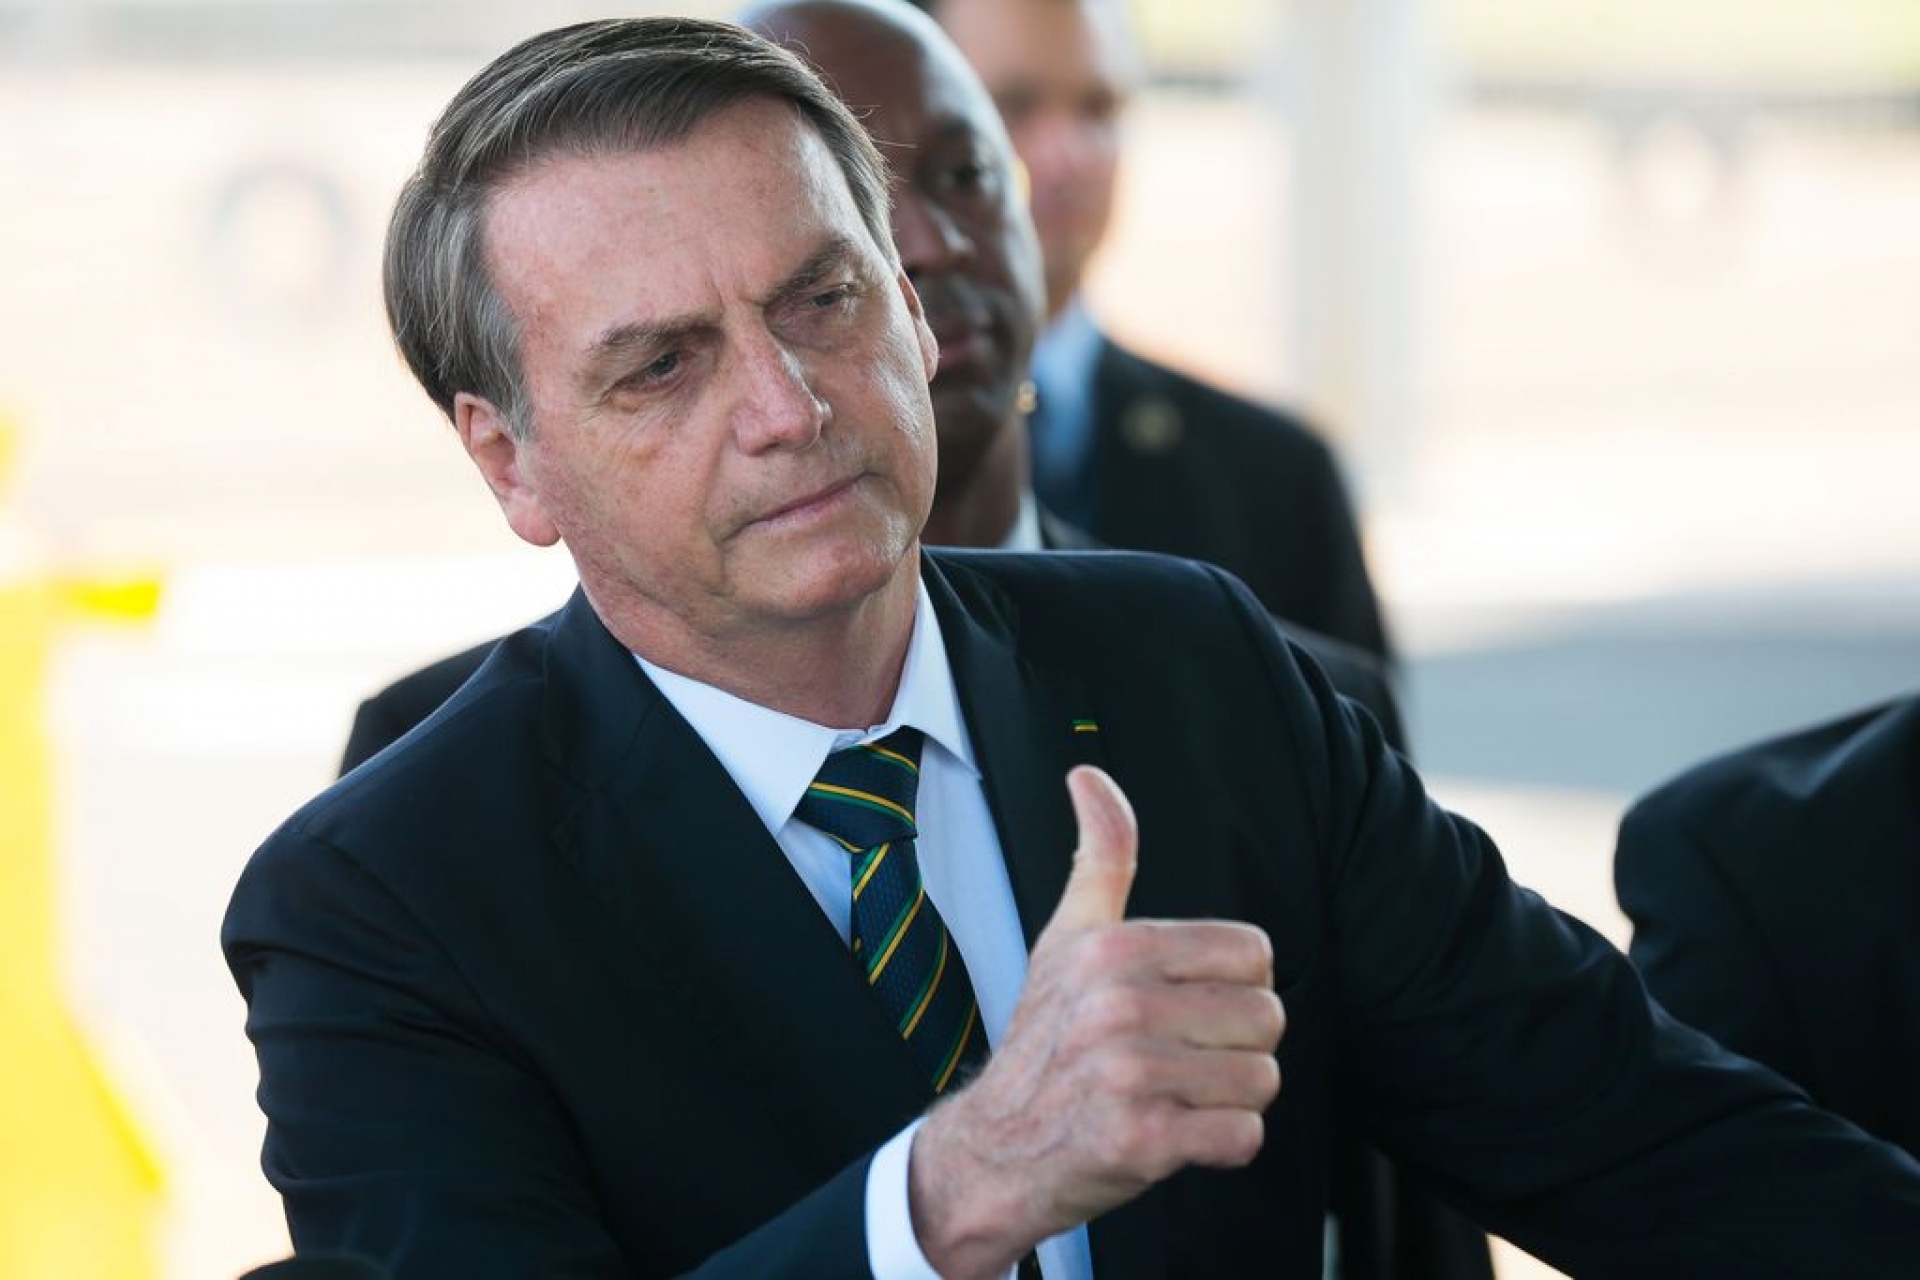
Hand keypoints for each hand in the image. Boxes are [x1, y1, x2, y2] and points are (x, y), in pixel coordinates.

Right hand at [908, 766, 1284, 1278]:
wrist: (995, 1148)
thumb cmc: (1045, 1039)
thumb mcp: (1066, 937)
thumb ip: (1101, 856)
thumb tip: (1089, 775)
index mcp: (1114, 947)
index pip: (1253, 953)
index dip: (1233, 985)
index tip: (1187, 1006)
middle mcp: (1120, 1004)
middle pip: (1266, 1018)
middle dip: (1237, 1047)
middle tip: (1181, 1060)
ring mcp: (1129, 1074)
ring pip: (1261, 1079)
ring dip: (1232, 1099)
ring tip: (1178, 1096)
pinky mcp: (1142, 1140)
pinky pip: (1243, 1137)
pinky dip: (1222, 1145)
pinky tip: (1177, 1135)